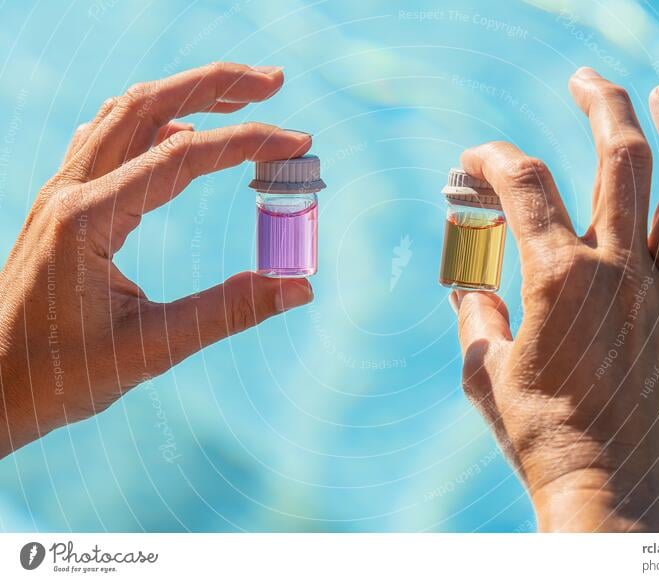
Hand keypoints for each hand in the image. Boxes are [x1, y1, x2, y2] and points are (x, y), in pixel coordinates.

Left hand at [0, 62, 313, 457]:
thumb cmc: (62, 374)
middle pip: (146, 104)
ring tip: (239, 97)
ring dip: (184, 94)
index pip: (181, 157)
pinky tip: (180, 135)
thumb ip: (229, 312)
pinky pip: (106, 136)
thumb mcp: (153, 348)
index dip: (247, 143)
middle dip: (215, 84)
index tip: (297, 142)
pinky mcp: (64, 202)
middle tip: (274, 82)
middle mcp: (70, 190)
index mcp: (88, 220)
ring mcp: (61, 191)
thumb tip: (298, 288)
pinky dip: (152, 122)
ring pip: (123, 112)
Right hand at [451, 68, 658, 531]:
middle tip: (587, 79)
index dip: (491, 157)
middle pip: (620, 159)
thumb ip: (474, 312)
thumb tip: (467, 281)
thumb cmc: (535, 435)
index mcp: (558, 280)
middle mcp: (619, 274)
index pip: (523, 184)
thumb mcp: (482, 369)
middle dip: (601, 103)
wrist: (605, 493)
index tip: (474, 161)